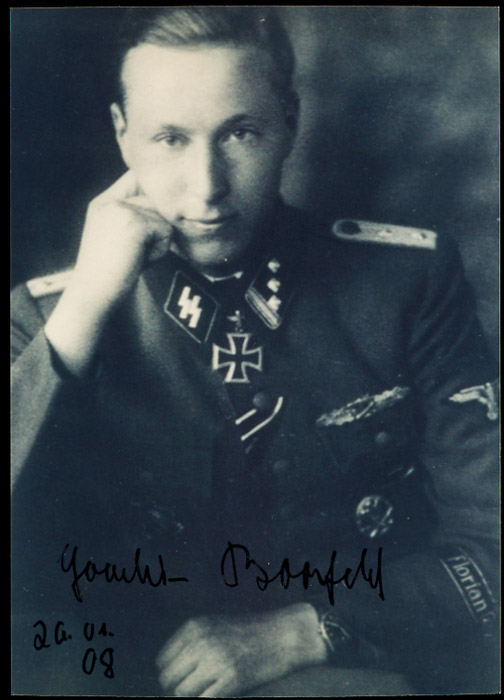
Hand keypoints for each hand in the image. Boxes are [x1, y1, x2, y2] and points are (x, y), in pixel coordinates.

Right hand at [71, 169, 172, 311]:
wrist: (93, 295)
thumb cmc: (109, 274)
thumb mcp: (117, 237)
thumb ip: (136, 218)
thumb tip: (170, 209)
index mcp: (103, 202)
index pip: (137, 178)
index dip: (153, 195)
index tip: (154, 221)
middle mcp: (110, 201)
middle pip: (156, 200)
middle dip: (157, 227)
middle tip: (138, 252)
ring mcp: (121, 210)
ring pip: (163, 217)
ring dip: (159, 241)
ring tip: (137, 257)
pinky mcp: (134, 223)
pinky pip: (166, 231)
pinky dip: (159, 251)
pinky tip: (140, 261)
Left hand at [156, 603, 326, 696]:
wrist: (285, 635)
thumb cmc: (251, 634)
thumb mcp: (216, 627)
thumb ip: (192, 644)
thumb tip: (168, 676)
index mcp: (195, 627)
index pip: (163, 661)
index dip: (172, 675)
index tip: (185, 680)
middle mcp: (201, 641)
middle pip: (169, 679)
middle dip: (178, 689)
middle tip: (196, 691)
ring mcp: (215, 660)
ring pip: (182, 693)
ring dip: (192, 697)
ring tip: (209, 691)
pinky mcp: (231, 679)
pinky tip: (218, 695)